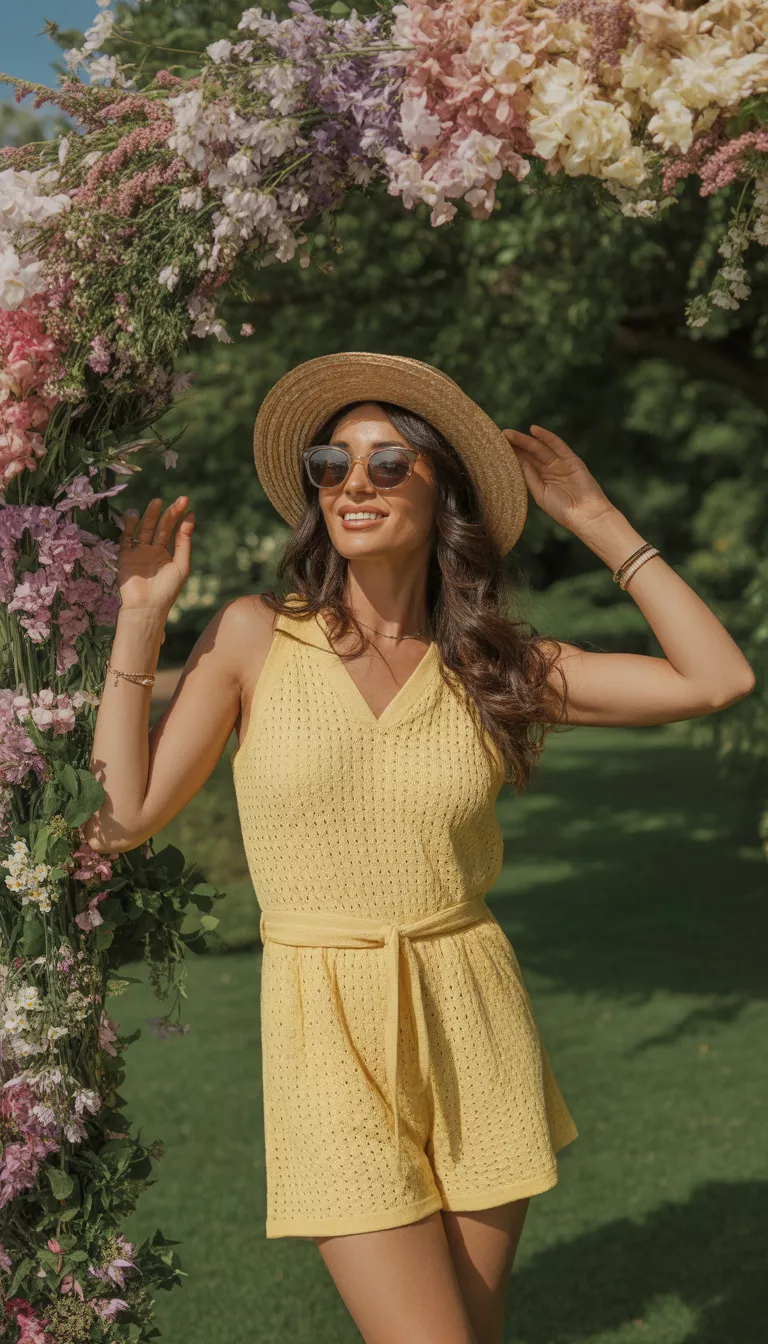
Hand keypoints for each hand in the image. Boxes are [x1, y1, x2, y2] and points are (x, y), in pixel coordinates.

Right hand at [117, 496, 195, 615]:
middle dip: (168, 513)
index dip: (180, 518)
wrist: (146, 607)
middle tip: (178, 500)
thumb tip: (191, 516)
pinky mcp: (124, 556)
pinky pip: (126, 538)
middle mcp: (152, 551)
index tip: (187, 505)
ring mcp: (138, 553)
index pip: (173, 530)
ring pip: (143, 529)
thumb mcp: (182, 565)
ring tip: (157, 502)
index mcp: (166, 554)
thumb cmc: (167, 590)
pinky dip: (128, 526)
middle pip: (159, 527)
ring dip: (149, 515)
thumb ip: (184, 541)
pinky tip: (134, 514)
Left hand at [502, 425, 615, 533]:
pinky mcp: (572, 460)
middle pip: (530, 454)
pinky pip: (557, 445)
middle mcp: (550, 470)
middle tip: (499, 436)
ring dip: (525, 439)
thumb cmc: (562, 510)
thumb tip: (518, 460)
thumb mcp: (540, 494)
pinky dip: (546, 436)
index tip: (496, 449)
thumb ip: (530, 477)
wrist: (585, 514)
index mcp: (541, 480)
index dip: (512, 456)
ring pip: (540, 448)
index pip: (524, 464)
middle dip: (515, 445)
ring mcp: (561, 464)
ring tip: (508, 433)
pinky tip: (533, 430)